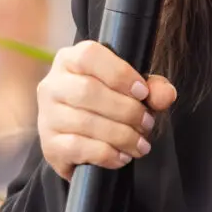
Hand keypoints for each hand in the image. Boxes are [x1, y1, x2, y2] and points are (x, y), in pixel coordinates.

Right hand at [37, 40, 176, 179]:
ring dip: (121, 135)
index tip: (142, 92)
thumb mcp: (134, 90)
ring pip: (84, 122)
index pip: (89, 55)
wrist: (83, 141)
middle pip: (88, 91)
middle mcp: (52, 84)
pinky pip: (78, 148)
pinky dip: (106, 154)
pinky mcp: (49, 145)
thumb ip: (153, 88)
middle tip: (148, 123)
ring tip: (141, 144)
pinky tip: (122, 156)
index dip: (119, 73)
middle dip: (126, 110)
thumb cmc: (110, 104)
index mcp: (70, 60)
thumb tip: (165, 95)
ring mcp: (47, 116)